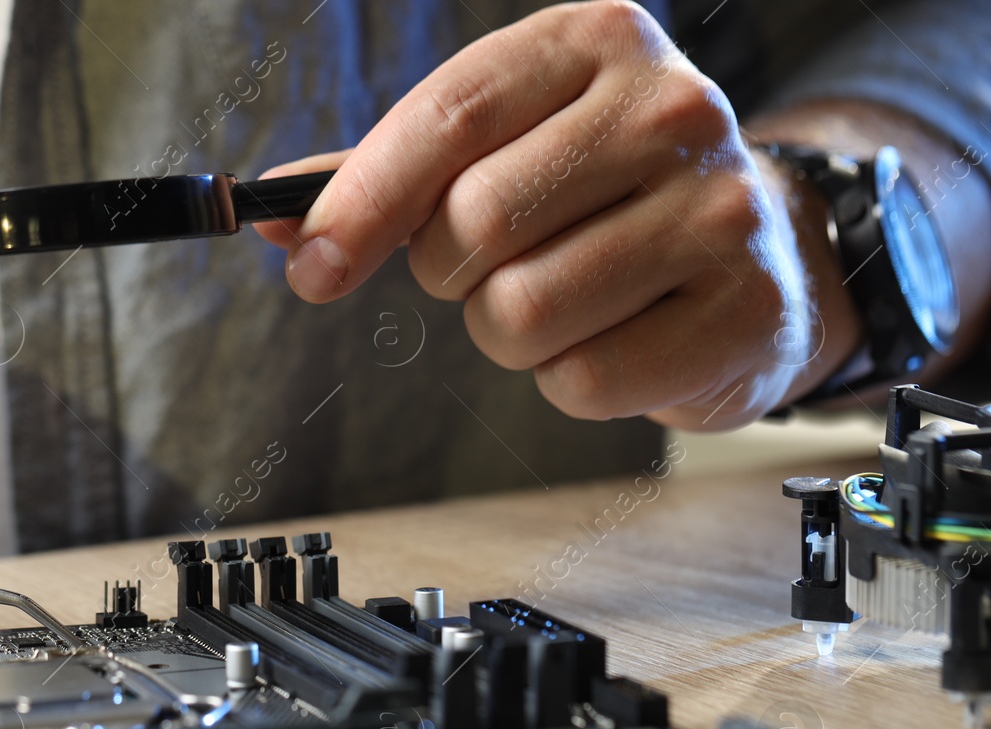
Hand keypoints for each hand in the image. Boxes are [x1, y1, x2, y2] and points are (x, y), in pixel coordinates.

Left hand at [252, 0, 858, 427]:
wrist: (761, 256)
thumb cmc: (601, 197)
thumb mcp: (505, 148)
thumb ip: (388, 177)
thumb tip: (272, 221)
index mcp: (597, 41)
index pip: (450, 118)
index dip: (361, 202)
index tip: (309, 265)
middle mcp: (671, 108)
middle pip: (474, 224)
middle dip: (452, 272)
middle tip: (496, 267)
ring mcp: (721, 207)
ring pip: (519, 313)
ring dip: (507, 332)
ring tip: (566, 299)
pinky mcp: (744, 310)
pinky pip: (581, 379)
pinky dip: (570, 381)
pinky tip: (618, 335)